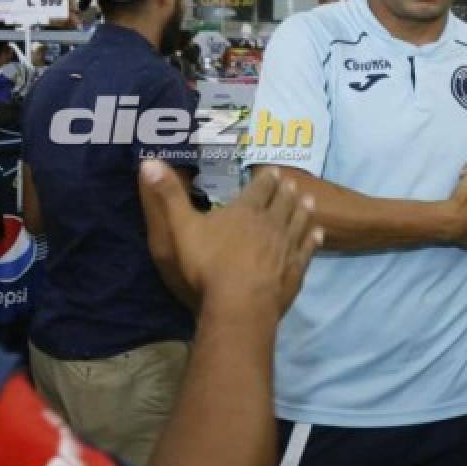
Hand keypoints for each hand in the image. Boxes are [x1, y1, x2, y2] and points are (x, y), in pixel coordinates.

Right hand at [139, 161, 322, 318]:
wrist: (239, 304)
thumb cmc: (208, 266)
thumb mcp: (181, 228)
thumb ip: (168, 196)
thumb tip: (149, 161)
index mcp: (245, 211)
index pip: (259, 189)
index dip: (266, 179)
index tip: (273, 170)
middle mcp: (270, 224)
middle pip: (282, 202)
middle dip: (286, 191)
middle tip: (292, 183)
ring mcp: (286, 247)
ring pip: (298, 222)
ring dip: (303, 210)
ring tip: (309, 201)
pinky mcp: (295, 270)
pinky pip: (307, 250)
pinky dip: (313, 239)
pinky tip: (318, 234)